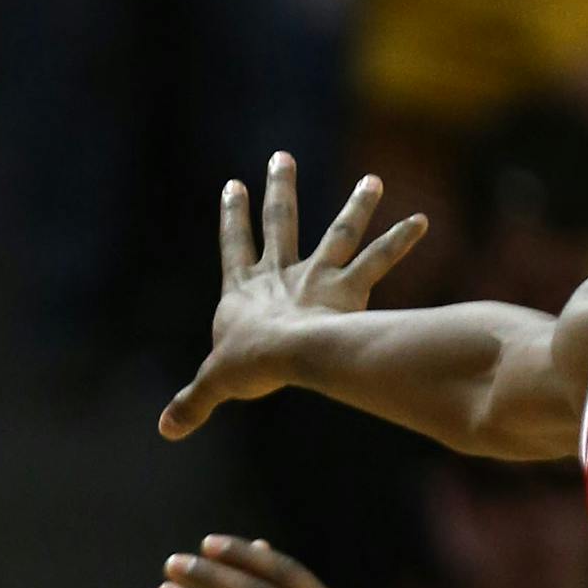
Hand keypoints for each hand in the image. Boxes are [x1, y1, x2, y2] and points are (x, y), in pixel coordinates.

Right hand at [159, 152, 427, 439]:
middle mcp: (281, 275)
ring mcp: (315, 278)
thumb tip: (166, 429)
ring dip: (358, 206)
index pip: (234, 246)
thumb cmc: (249, 365)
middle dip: (279, 189)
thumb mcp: (215, 381)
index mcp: (245, 290)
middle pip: (281, 222)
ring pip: (339, 234)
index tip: (232, 185)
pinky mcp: (346, 289)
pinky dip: (400, 241)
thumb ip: (193, 402)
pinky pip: (377, 261)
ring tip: (374, 180)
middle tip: (282, 157)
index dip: (232, 218)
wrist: (287, 355)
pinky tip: (421, 220)